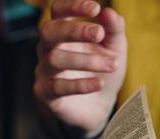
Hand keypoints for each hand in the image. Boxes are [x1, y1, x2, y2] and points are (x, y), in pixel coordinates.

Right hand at [34, 0, 126, 138]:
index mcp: (62, 31)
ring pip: (55, 60)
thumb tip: (109, 12)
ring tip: (112, 64)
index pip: (58, 10)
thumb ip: (114, 29)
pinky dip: (80, 85)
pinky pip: (58, 87)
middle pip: (49, 31)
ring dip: (85, 60)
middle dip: (74, 30)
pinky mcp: (45, 93)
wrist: (99, 107)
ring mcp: (44, 71)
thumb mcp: (115, 48)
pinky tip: (100, 83)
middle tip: (99, 34)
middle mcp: (48, 48)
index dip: (73, 6)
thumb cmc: (103, 70)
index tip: (95, 8)